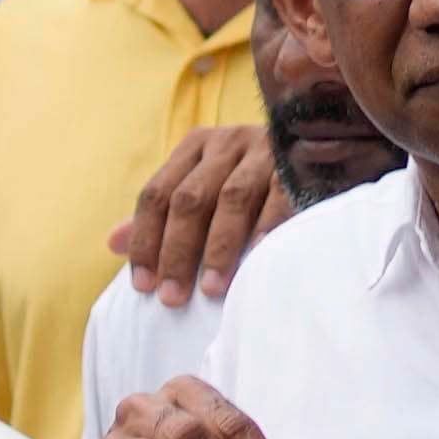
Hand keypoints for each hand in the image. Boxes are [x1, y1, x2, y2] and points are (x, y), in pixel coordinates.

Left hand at [110, 116, 289, 306]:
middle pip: (190, 198)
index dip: (146, 240)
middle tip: (171, 296)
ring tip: (209, 289)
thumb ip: (163, 214)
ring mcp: (265, 151)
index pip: (157, 193)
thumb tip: (113, 242)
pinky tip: (255, 260)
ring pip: (232, 199)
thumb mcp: (205, 188)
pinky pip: (279, 199)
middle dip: (177, 251)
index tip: (142, 285)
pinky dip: (265, 230)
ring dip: (218, 247)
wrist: (325, 147)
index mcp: (197, 145)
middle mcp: (228, 142)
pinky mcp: (300, 165)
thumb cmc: (254, 182)